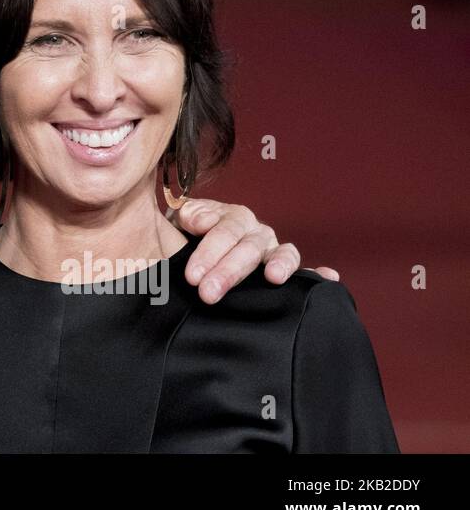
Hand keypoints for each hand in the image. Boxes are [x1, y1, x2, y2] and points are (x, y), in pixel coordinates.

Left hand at [172, 198, 339, 303]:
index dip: (208, 253)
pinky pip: (305, 271)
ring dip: (279, 266)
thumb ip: (189, 216)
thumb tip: (202, 222)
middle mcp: (257, 232)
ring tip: (274, 278)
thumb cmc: (185, 235)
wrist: (189, 243)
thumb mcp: (180, 222)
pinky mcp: (284, 270)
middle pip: (248, 248)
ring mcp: (274, 251)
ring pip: (282, 254)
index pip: (224, 232)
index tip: (192, 276)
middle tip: (208, 293)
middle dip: (228, 271)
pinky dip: (318, 274)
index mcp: (233, 218)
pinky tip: (329, 278)